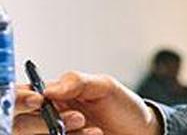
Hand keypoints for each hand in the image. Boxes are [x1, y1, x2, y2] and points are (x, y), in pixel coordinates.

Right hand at [13, 71, 160, 134]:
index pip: (22, 96)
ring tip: (92, 128)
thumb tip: (49, 89)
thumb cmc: (122, 105)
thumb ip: (77, 82)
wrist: (141, 130)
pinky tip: (95, 134)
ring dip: (62, 133)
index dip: (21, 98)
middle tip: (77, 118)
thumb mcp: (104, 86)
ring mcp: (55, 134)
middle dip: (43, 121)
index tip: (39, 100)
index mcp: (53, 95)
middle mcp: (48, 117)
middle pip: (21, 123)